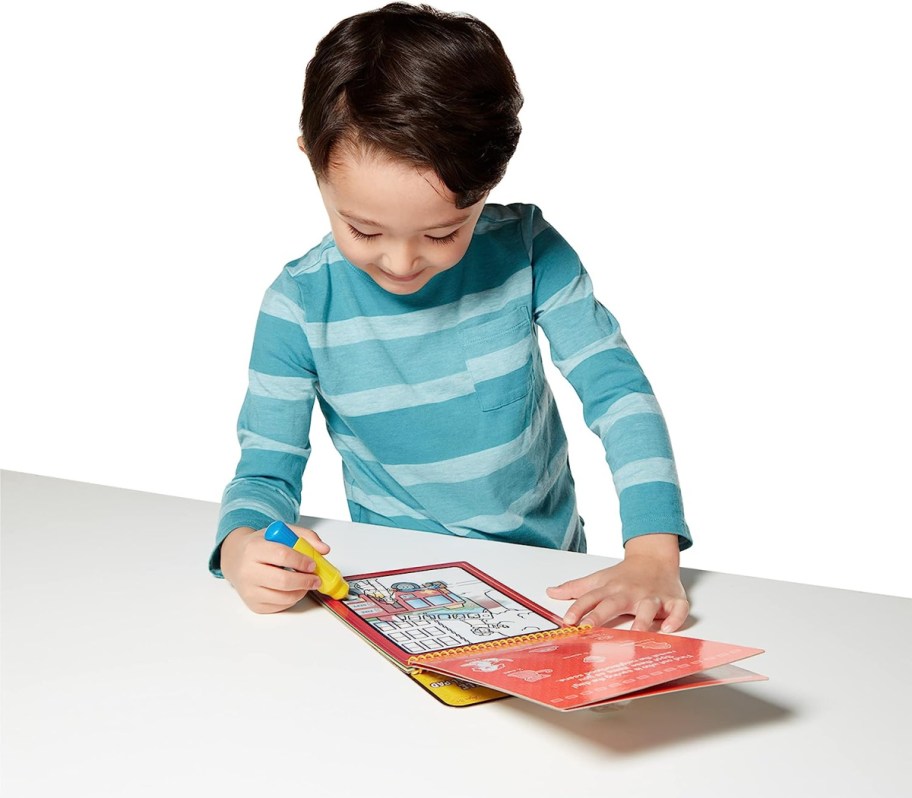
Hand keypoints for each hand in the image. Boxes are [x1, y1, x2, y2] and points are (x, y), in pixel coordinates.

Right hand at [220, 524, 330, 613]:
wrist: (236, 558)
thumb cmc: (261, 545)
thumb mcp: (280, 533)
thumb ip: (305, 537)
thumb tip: (324, 549)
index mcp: (254, 548)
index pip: (282, 555)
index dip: (302, 561)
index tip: (313, 564)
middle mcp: (248, 570)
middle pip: (283, 581)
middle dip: (305, 581)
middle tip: (316, 579)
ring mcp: (249, 590)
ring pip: (283, 597)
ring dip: (301, 592)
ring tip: (306, 583)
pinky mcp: (253, 604)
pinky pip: (279, 606)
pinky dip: (292, 599)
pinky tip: (294, 589)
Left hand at [546, 533, 688, 631]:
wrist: (655, 558)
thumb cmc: (625, 574)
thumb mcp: (599, 579)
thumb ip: (575, 588)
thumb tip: (550, 592)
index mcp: (611, 589)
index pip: (590, 598)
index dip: (578, 609)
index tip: (567, 621)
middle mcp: (630, 593)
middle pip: (613, 604)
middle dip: (601, 615)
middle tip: (589, 628)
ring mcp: (653, 596)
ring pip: (647, 607)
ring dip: (642, 619)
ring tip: (637, 632)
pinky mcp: (674, 600)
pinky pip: (677, 610)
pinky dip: (674, 619)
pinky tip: (668, 629)